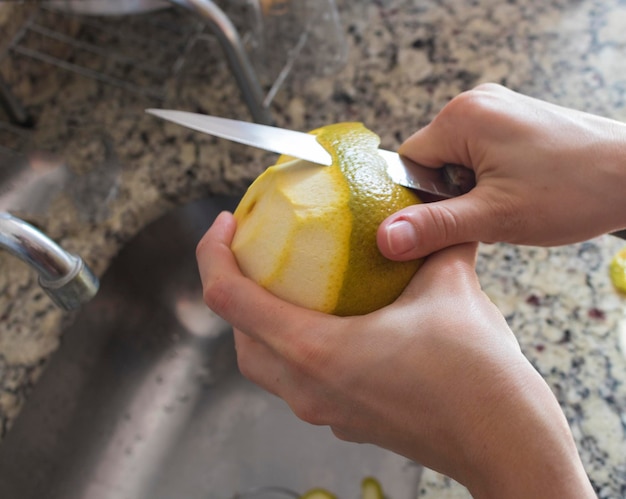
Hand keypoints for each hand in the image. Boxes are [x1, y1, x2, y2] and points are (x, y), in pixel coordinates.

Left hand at [197, 212, 594, 497]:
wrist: (507, 443)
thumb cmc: (479, 378)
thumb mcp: (451, 286)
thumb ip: (430, 239)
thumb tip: (425, 209)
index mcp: (316, 350)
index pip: (230, 299)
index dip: (213, 254)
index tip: (225, 224)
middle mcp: (308, 387)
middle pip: (237, 334)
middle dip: (233, 286)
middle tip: (250, 249)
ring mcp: (323, 409)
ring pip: (263, 362)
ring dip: (258, 320)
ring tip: (279, 281)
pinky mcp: (343, 418)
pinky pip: (296, 379)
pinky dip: (290, 344)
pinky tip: (323, 319)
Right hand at [378, 83, 625, 259]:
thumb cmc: (574, 190)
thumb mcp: (494, 217)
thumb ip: (435, 226)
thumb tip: (385, 239)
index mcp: (462, 116)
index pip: (408, 162)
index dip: (421, 199)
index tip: (451, 217)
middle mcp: (476, 102)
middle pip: (431, 161)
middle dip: (450, 195)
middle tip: (487, 212)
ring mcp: (498, 108)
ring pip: (455, 161)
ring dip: (470, 190)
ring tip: (507, 202)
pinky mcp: (514, 120)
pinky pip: (478, 153)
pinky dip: (488, 179)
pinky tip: (516, 191)